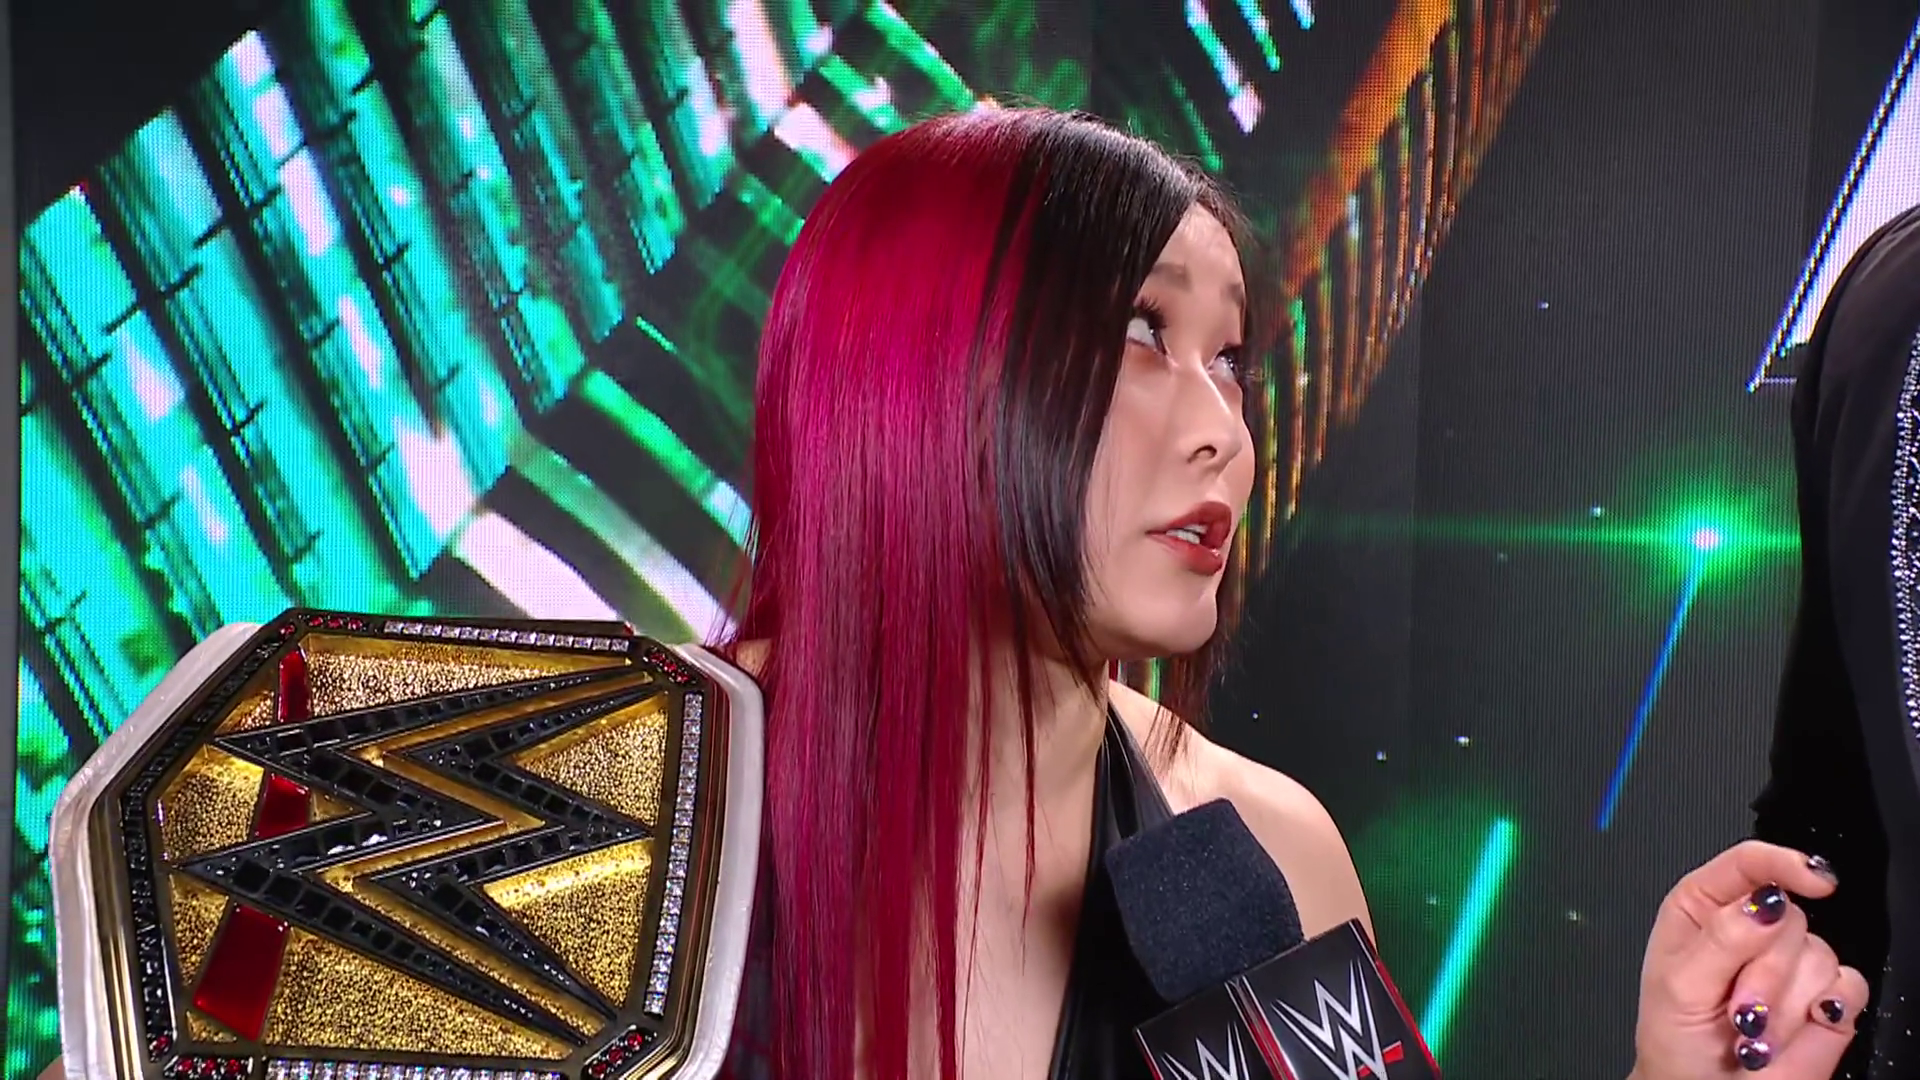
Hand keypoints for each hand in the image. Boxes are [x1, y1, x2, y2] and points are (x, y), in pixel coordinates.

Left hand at [1631, 840, 1868, 1078]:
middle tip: (1738, 1011)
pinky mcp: (1825, 995)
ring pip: (1818, 953)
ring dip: (1785, 1004)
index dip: (1783, 863)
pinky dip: (1824, 1011)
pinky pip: (1849, 984)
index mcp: (1704, 907)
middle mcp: (1752, 925)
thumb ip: (1721, 940)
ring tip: (1752, 1032)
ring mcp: (1791, 960)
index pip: (1748, 862)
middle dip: (1765, 972)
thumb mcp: (1681, 986)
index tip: (1813, 880)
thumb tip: (1765, 904)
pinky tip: (1794, 1028)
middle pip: (1789, 915)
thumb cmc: (1677, 1038)